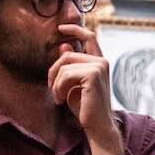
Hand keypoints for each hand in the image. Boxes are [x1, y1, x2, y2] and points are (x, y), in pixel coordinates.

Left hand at [47, 21, 124, 154]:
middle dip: (54, 71)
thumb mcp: (73, 84)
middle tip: (52, 90)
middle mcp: (101, 62)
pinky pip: (65, 75)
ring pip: (64, 65)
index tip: (60, 28)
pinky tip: (61, 99)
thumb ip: (70, 65)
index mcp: (99, 62)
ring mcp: (99, 67)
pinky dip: (58, 88)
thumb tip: (63, 45)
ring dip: (55, 83)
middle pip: (67, 55)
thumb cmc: (85, 107)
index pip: (89, 37)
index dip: (75, 29)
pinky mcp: (93, 75)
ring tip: (58, 97)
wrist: (97, 126)